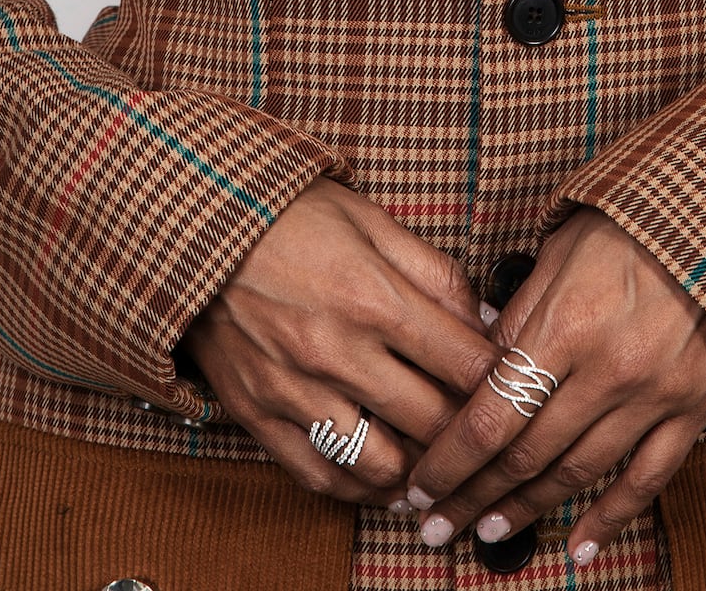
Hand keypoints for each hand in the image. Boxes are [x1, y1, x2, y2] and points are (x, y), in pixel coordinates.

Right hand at [184, 178, 498, 505]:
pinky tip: (385, 476)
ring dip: (418, 468)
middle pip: (432, 420)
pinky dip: (361, 488)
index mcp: (373, 297)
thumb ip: (434, 273)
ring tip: (435, 456)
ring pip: (383, 465)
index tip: (509, 379)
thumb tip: (484, 321)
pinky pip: (322, 477)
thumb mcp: (371, 221)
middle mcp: (338, 352)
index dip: (499, 377)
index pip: (464, 363)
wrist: (196, 228)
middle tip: (481, 424)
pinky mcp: (261, 416)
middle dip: (468, 427)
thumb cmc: (289, 218)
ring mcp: (296, 391)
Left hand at [402, 208, 705, 564]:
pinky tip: (579, 546)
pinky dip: (610, 519)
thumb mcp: (560, 252)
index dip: (449, 461)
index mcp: (566, 326)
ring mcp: (653, 395)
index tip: (420, 486)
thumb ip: (520, 314)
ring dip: (529, 508)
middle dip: (475, 494)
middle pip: (526, 453)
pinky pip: (647, 479)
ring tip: (491, 529)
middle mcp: (608, 369)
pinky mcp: (693, 409)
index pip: (491, 415)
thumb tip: (481, 359)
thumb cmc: (633, 225)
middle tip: (440, 522)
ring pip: (578, 472)